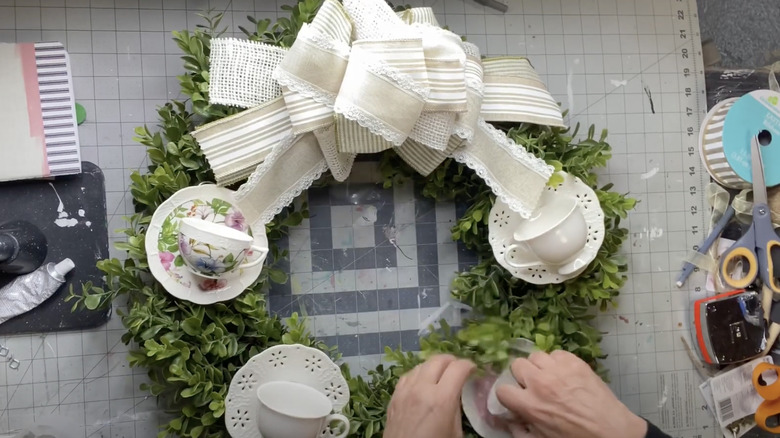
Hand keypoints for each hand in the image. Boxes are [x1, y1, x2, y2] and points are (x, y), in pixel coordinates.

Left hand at [384, 354, 475, 437]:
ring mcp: (405, 391)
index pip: (458, 368)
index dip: (469, 365)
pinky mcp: (394, 396)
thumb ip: (457, 408)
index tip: (473, 370)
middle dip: (452, 361)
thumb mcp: (455, 433)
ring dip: (435, 366)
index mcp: (441, 399)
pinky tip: (423, 382)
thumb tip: (458, 393)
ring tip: (442, 375)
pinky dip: (419, 373)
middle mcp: (422, 389)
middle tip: (459, 369)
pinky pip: (408, 375)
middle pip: (439, 359)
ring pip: (422, 364)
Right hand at [496, 350, 646, 437]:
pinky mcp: (574, 362)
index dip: (508, 394)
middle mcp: (540, 383)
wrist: (611, 431)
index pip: (502, 389)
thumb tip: (508, 420)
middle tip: (533, 385)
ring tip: (548, 376)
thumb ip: (519, 431)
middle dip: (522, 375)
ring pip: (535, 355)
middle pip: (517, 365)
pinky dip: (557, 361)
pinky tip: (564, 373)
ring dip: (539, 366)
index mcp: (530, 405)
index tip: (516, 398)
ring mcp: (558, 369)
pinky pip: (556, 353)